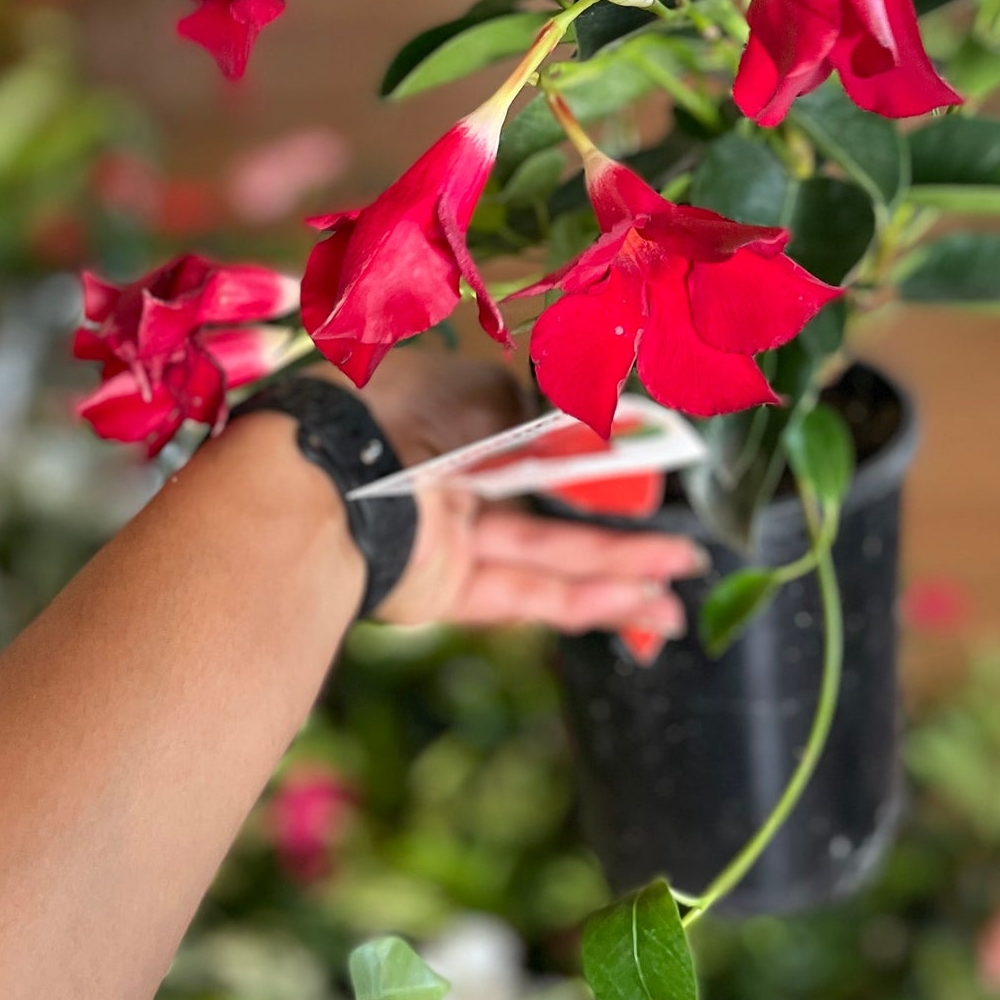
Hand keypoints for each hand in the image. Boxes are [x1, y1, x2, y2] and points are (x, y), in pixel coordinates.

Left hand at [355, 354, 704, 636]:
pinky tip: (640, 609)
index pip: (532, 423)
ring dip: (617, 576)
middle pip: (549, 501)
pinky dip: (586, 604)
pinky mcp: (440, 587)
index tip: (653, 453)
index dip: (594, 444)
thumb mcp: (478, 389)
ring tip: (676, 602)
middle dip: (619, 525)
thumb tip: (607, 427)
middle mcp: (450, 469)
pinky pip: (525, 595)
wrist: (313, 479)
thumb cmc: (391, 409)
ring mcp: (447, 532)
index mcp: (448, 406)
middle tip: (686, 544)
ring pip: (546, 557)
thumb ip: (546, 414)